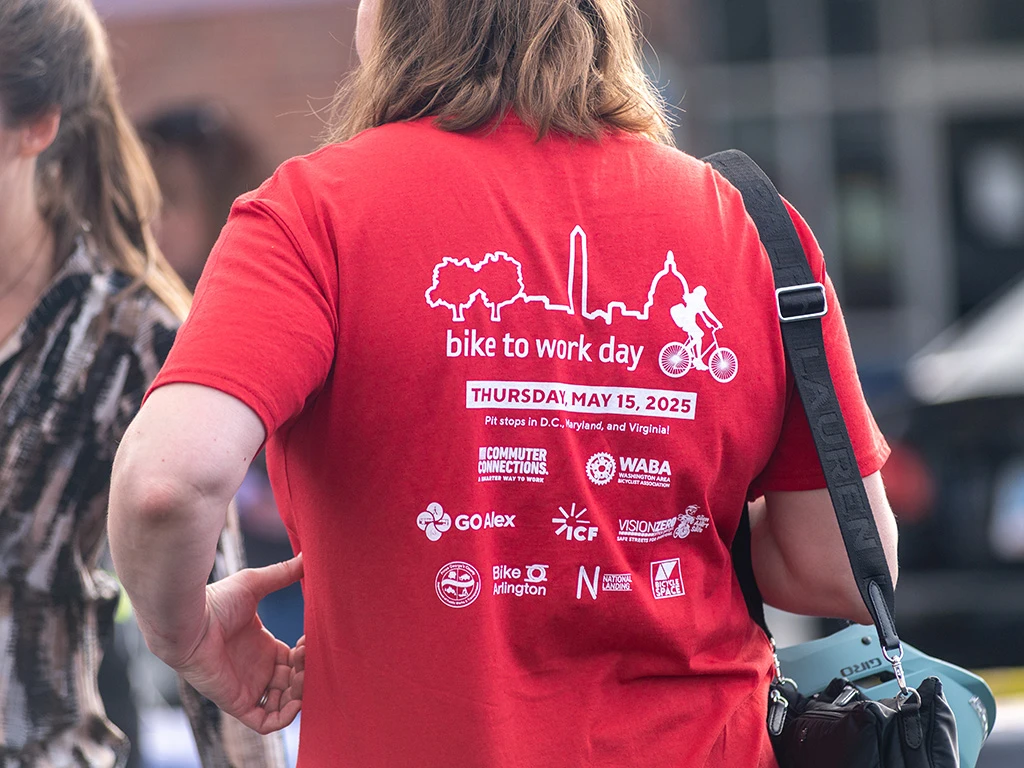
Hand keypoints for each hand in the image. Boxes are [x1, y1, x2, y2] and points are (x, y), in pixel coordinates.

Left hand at [171, 555, 305, 733]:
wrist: (189, 622)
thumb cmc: (216, 602)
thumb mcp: (255, 584)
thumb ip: (282, 573)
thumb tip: (306, 555)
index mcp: (261, 647)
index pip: (291, 662)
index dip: (305, 657)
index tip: (308, 642)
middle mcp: (255, 669)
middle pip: (291, 684)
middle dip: (305, 676)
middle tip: (305, 659)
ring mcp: (247, 687)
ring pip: (283, 705)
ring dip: (298, 696)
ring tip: (299, 677)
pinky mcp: (237, 703)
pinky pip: (265, 722)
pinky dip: (284, 717)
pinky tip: (293, 700)